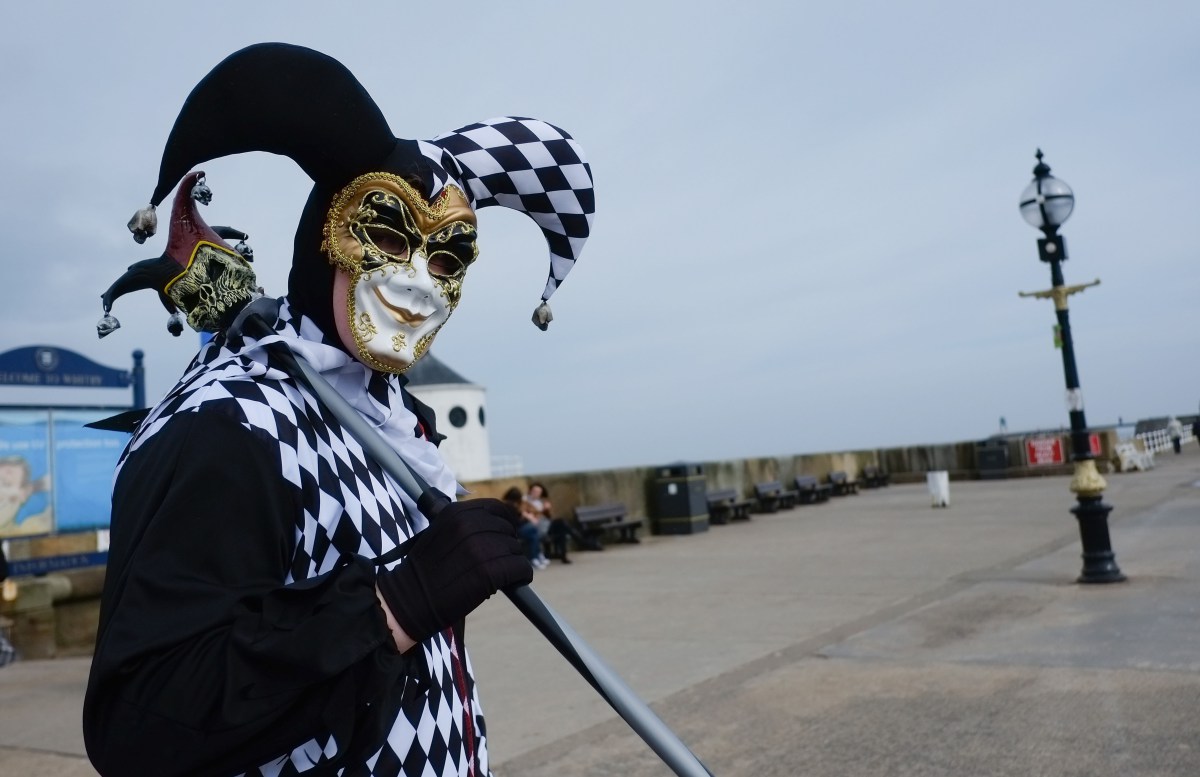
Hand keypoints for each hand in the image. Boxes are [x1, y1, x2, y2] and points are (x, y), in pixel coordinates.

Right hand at [376, 498, 532, 645]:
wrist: (410, 600)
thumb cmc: (425, 571)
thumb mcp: (439, 533)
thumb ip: (465, 525)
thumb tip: (497, 525)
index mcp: (455, 512)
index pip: (496, 507)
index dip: (505, 521)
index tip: (506, 533)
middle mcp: (468, 525)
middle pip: (507, 530)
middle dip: (506, 546)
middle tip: (498, 562)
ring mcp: (480, 548)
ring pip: (515, 550)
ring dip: (512, 562)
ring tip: (501, 575)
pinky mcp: (490, 571)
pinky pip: (521, 568)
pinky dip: (522, 576)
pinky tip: (515, 582)